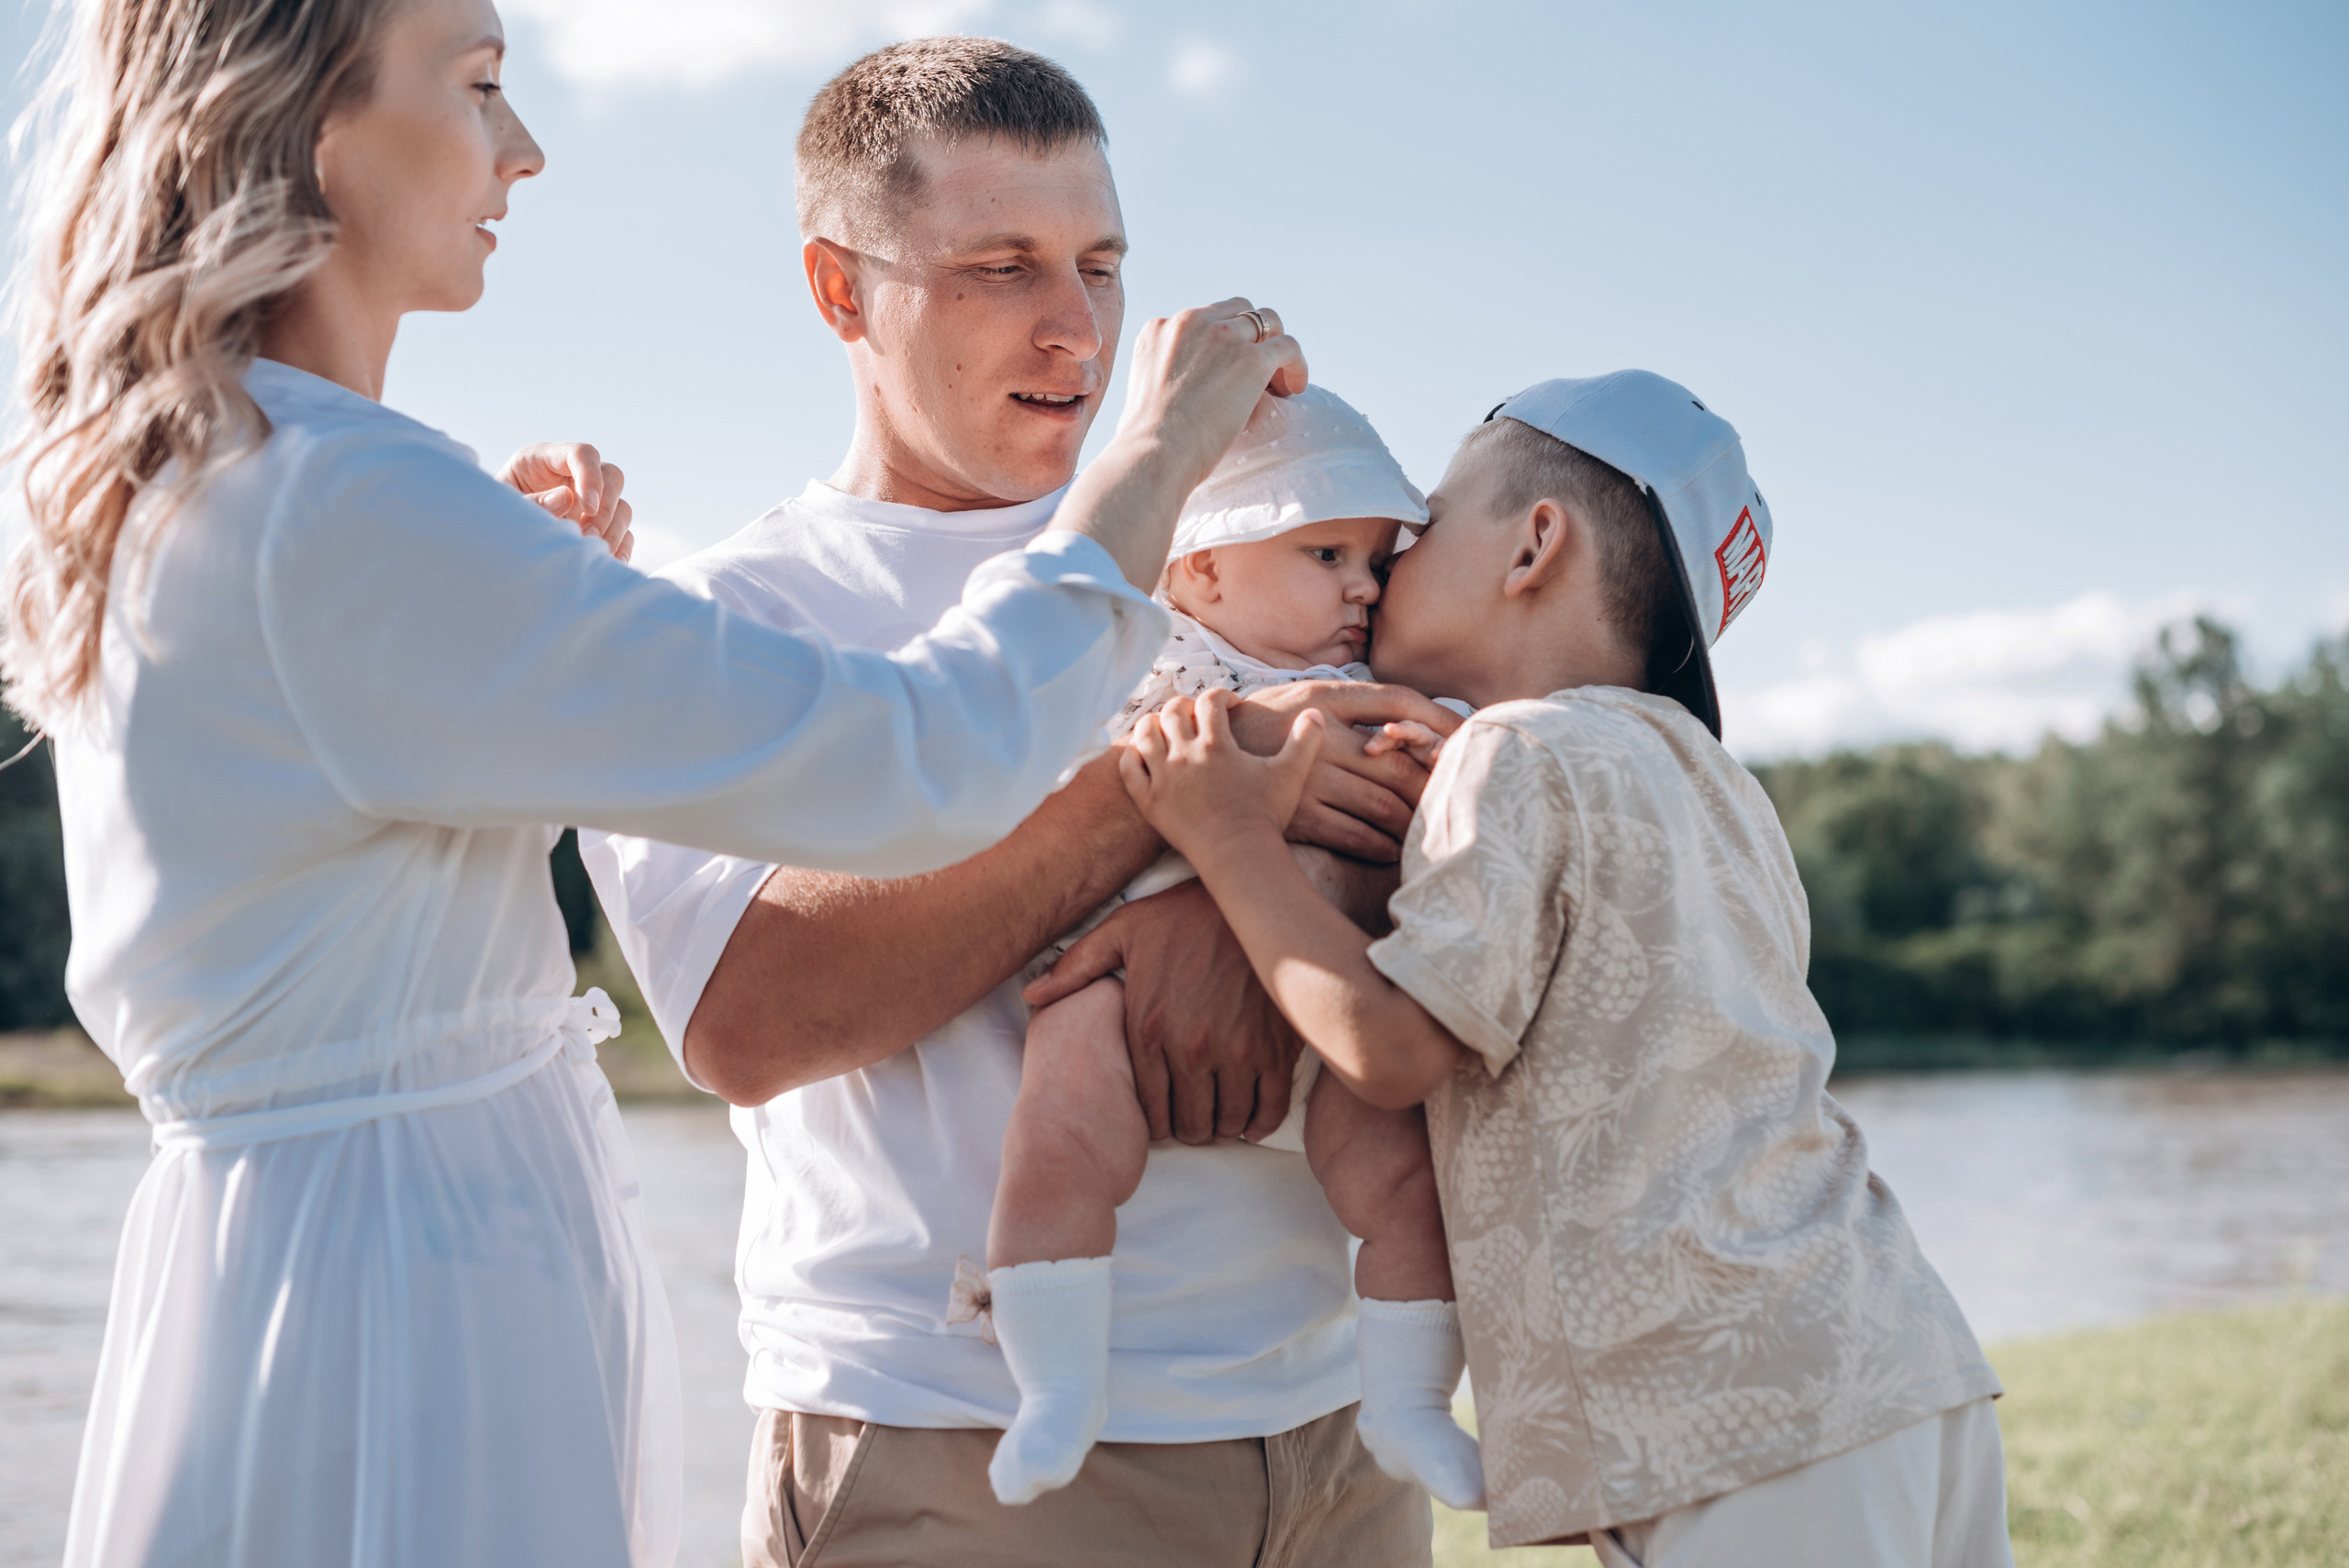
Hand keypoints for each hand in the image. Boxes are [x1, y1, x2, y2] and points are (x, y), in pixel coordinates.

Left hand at [499, 442, 634, 561]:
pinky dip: (620, 546)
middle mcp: (572, 476)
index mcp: (544, 460)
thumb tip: (567, 498)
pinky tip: (609, 561)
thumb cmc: (493, 515)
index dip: (591, 477)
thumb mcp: (504, 505)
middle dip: (605, 508)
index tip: (587, 506)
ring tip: (592, 550)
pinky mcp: (598, 525)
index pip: (581, 454)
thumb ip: (532, 502)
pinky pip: (624, 532)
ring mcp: (588, 501)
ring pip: (622, 506)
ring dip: (613, 530)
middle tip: (589, 536)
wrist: (490, 538)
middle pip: (612, 476)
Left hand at [1024, 879, 1302, 1143]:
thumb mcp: (1122, 931)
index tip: (1162, 1121)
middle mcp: (1192, 1047)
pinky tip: (1251, 1118)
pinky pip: (1271, 1107)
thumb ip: (1077, 968)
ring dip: (1223, 1127)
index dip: (1156, 1124)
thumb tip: (1032, 994)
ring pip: (1230, 1121)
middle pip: (1191, 1123)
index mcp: (1149, 1027)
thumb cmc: (1183, 915)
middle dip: (1189, 1129)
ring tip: (1219, 1118)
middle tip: (1192, 1122)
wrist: (1249, 896)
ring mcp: (1237, 1049)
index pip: (1149, 1106)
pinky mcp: (1277, 1047)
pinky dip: (1261, 1122)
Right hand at [1051, 299, 1307, 589]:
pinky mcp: (1251, 359)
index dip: (1223, 342)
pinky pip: (1288, 346)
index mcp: (1158, 328)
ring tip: (1279, 384)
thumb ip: (1162, 376)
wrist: (1152, 455)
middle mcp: (1190, 321)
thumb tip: (1181, 394)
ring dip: (1276, 348)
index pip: (1204, 318)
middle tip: (1258, 375)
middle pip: (1239, 311)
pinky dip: (1296, 365)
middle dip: (1252, 338)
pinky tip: (1294, 390)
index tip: (1228, 371)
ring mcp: (1224, 337)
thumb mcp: (1142, 392)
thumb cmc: (1144, 443)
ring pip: (1268, 321)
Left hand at [1121, 690, 1323, 863]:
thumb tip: (1316, 714)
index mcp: (1218, 743)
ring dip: (1153, 724)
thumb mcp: (1291, 774)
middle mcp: (1186, 754)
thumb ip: (1305, 740)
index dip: (1221, 696)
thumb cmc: (1266, 816)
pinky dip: (1132, 755)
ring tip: (1166, 730)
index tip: (1230, 706)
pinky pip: (1129, 768)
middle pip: (1173, 710)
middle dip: (1185, 706)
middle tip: (1196, 717)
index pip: (1210, 700)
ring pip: (1145, 733)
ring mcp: (1163, 777)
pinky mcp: (1149, 801)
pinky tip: (1143, 755)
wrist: (1239, 856)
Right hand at [1227, 682, 1465, 860]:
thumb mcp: (1299, 698)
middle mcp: (1321, 735)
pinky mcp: (1297, 814)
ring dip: (1413, 822)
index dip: (1439, 719)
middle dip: (1433, 783)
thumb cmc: (1258, 727)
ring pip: (1383, 805)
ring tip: (1429, 829)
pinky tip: (1392, 850)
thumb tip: (1410, 719)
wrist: (1195, 762)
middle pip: (1399, 763)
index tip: (1468, 733)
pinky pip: (1355, 836)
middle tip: (1458, 794)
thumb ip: (1349, 706)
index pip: (1398, 700)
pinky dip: (1381, 846)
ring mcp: (1309, 777)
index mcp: (1324, 697)